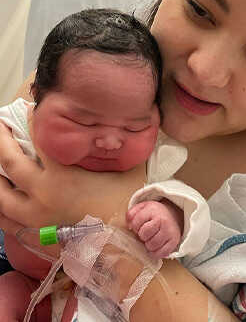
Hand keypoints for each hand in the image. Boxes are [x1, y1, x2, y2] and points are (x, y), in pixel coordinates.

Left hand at [0, 122, 146, 230]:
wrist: (123, 242)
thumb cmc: (125, 204)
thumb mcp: (126, 170)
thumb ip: (117, 150)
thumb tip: (118, 130)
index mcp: (63, 177)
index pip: (41, 141)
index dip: (32, 121)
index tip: (29, 109)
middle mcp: (42, 194)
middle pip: (9, 161)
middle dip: (2, 139)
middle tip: (0, 125)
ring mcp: (34, 217)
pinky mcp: (33, 233)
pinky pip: (3, 220)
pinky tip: (1, 195)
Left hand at [126, 200, 182, 258]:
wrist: (173, 216)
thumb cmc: (154, 214)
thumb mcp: (142, 208)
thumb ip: (131, 214)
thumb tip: (129, 226)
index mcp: (153, 210)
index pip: (136, 223)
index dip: (135, 227)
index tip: (139, 227)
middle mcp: (163, 220)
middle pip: (144, 234)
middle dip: (142, 236)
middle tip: (145, 234)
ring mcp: (170, 231)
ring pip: (152, 245)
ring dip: (148, 245)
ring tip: (150, 240)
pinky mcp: (174, 241)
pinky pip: (161, 253)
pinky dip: (155, 253)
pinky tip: (155, 247)